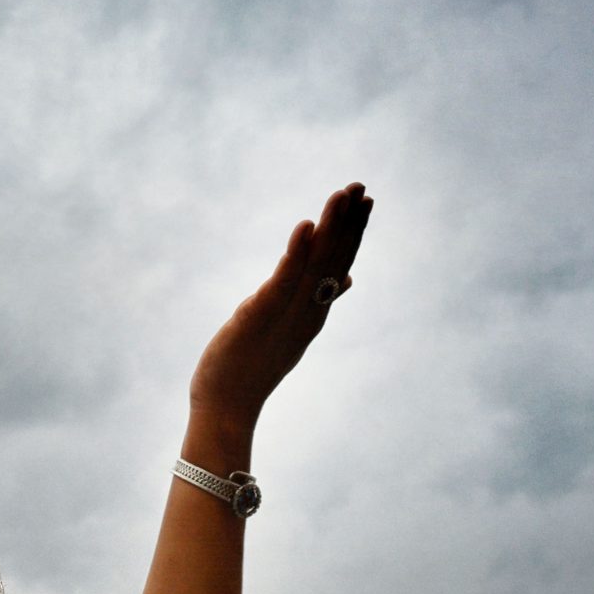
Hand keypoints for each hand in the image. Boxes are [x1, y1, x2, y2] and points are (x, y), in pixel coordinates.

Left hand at [188, 182, 371, 426]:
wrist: (227, 406)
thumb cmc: (253, 367)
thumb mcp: (293, 329)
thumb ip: (318, 301)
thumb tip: (347, 281)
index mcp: (314, 310)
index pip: (340, 263)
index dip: (353, 231)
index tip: (365, 200)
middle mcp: (308, 310)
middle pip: (334, 259)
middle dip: (348, 221)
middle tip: (361, 187)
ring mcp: (288, 312)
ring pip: (315, 264)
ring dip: (330, 227)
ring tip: (341, 194)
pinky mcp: (262, 314)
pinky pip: (284, 280)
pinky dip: (296, 253)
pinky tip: (305, 227)